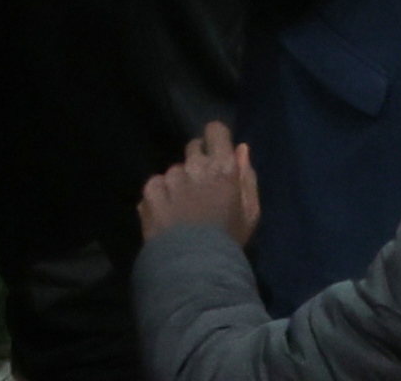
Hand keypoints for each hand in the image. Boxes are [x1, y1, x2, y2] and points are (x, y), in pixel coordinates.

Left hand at [139, 119, 266, 246]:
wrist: (195, 269)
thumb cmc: (229, 241)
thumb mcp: (250, 213)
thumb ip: (247, 177)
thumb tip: (241, 148)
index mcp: (223, 168)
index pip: (215, 131)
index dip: (215, 139)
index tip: (216, 153)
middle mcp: (195, 166)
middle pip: (193, 148)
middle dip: (197, 163)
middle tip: (199, 190)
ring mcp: (170, 178)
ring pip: (174, 171)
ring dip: (177, 184)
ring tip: (182, 212)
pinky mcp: (150, 192)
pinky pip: (155, 185)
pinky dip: (159, 198)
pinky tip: (167, 217)